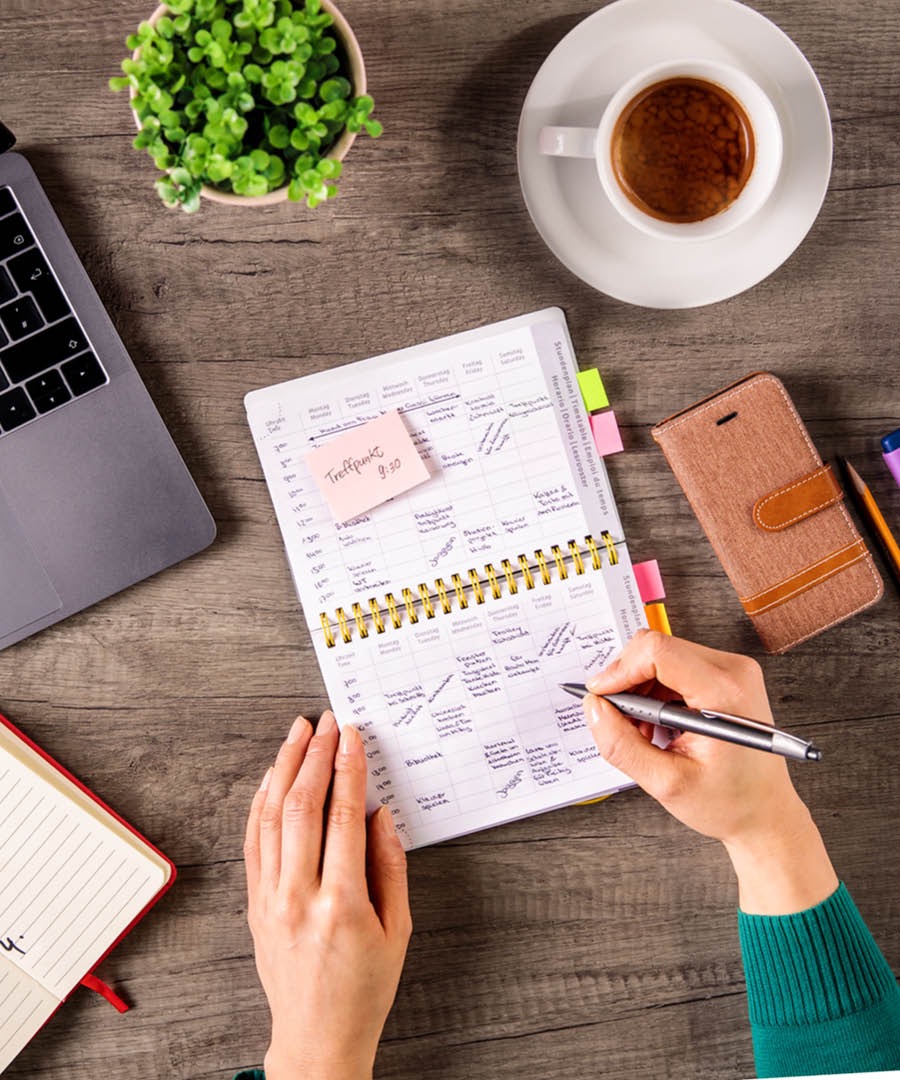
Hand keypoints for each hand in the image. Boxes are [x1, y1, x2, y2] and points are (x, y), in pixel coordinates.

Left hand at [244, 711, 411, 1079]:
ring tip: (297, 735)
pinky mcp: (254, 904)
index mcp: (342, 903)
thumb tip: (379, 813)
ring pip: (271, 817)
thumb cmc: (365, 988)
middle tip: (326, 723)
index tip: (352, 737)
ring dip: (284, 768)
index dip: (348, 768)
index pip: (342, 817)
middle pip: (302, 807)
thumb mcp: (399, 929)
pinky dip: (261, 804)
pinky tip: (270, 779)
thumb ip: (391, 866)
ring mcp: (270, 900)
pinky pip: (253, 842)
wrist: (318, 1038)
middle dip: (315, 756)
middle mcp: (299, 897)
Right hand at [584, 630, 837, 913]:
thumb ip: (622, 745)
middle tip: (622, 722)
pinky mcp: (725, 676)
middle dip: (628, 683)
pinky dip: (655, 692)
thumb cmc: (730, 803)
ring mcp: (732, 670)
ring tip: (644, 731)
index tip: (600, 696)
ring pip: (662, 656)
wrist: (766, 813)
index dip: (620, 670)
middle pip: (657, 649)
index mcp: (725, 692)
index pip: (658, 652)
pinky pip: (674, 666)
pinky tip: (659, 725)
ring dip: (640, 690)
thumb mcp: (666, 783)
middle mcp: (733, 671)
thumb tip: (594, 708)